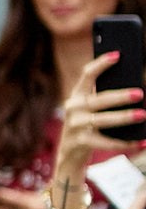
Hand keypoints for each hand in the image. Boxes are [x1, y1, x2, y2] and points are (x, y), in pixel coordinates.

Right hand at [57, 50, 145, 183]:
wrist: (69, 153)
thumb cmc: (87, 125)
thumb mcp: (91, 109)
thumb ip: (104, 97)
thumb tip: (134, 90)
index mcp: (77, 95)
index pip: (87, 75)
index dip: (101, 64)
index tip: (118, 55)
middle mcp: (74, 108)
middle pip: (99, 100)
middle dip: (120, 96)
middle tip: (139, 94)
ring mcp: (75, 125)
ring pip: (103, 120)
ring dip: (124, 118)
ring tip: (143, 115)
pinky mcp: (80, 143)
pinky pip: (107, 142)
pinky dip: (126, 143)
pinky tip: (141, 142)